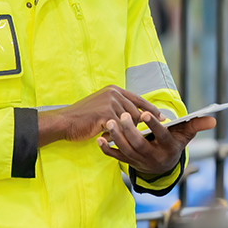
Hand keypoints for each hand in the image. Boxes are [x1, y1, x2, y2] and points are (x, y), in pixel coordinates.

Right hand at [38, 85, 164, 145]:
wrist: (65, 121)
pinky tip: (107, 137)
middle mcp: (113, 94)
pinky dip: (115, 135)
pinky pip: (120, 128)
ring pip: (130, 122)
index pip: (139, 99)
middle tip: (134, 134)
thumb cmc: (83, 116)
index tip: (162, 118)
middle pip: (137, 112)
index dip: (152, 110)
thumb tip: (137, 117)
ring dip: (124, 131)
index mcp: (114, 90)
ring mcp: (110, 103)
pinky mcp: (105, 114)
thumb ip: (118, 107)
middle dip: (136, 125)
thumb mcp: (102, 106)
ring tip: (114, 135)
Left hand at [96, 111, 215, 176]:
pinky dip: (107, 149)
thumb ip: (196, 125)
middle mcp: (153, 157)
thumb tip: (213, 118)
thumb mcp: (185, 135)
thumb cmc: (174, 143)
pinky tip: (99, 138)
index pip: (162, 137)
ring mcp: (139, 161)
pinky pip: (116, 157)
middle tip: (123, 115)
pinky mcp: (129, 162)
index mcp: (168, 148)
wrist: (163, 165)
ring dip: (117, 137)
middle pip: (140, 145)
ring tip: (110, 122)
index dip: (154, 126)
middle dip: (131, 131)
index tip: (147, 112)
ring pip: (127, 150)